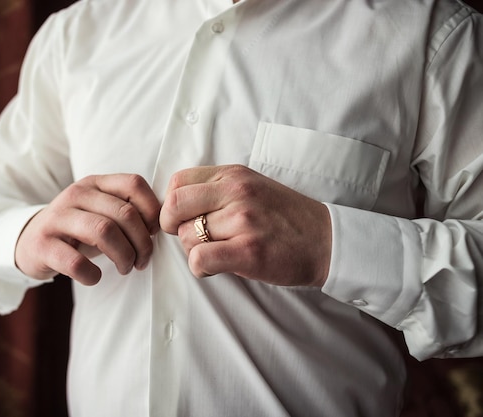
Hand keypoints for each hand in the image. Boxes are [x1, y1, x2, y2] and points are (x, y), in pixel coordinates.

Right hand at [15, 174, 160, 284]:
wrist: (29, 242)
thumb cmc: (77, 230)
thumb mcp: (100, 212)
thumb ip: (127, 210)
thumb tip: (162, 224)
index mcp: (95, 183)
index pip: (134, 184)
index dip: (152, 210)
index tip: (154, 234)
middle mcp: (75, 195)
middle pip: (124, 213)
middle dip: (142, 242)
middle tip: (142, 260)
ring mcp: (56, 218)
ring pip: (103, 232)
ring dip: (123, 256)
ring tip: (125, 268)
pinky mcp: (42, 245)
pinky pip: (75, 261)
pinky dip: (92, 274)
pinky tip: (95, 277)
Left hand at [159, 165, 331, 286]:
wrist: (326, 241)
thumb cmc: (285, 217)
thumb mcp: (252, 186)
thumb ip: (216, 190)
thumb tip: (176, 205)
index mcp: (233, 175)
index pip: (177, 182)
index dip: (172, 204)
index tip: (182, 218)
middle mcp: (237, 192)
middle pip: (174, 207)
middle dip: (173, 226)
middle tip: (191, 238)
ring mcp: (243, 220)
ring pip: (186, 237)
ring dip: (194, 250)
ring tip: (218, 252)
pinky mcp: (249, 251)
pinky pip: (199, 259)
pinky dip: (201, 268)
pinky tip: (217, 267)